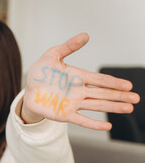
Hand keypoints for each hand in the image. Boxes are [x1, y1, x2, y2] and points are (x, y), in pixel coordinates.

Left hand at [21, 33, 139, 129]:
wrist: (28, 90)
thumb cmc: (40, 72)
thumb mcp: (52, 56)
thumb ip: (68, 47)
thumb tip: (86, 35)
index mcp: (78, 76)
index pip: (100, 80)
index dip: (114, 82)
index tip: (128, 85)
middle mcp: (79, 91)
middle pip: (103, 93)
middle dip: (119, 96)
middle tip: (136, 98)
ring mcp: (73, 103)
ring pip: (97, 106)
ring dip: (112, 107)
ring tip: (129, 108)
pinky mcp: (65, 114)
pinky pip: (81, 120)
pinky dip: (94, 124)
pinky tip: (107, 126)